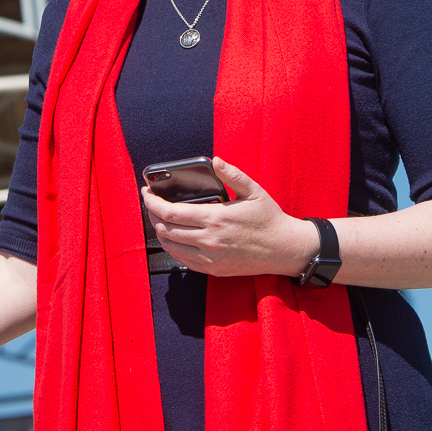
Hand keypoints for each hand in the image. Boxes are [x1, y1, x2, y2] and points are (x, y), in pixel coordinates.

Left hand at [140, 157, 318, 277]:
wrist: (284, 249)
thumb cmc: (269, 218)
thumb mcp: (254, 191)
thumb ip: (232, 175)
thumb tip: (215, 160)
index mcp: (215, 219)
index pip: (170, 213)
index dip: (152, 203)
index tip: (146, 193)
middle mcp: (209, 241)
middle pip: (165, 230)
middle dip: (152, 215)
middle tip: (151, 204)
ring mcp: (210, 258)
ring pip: (171, 247)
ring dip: (160, 232)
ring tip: (159, 219)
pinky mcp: (214, 270)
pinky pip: (183, 261)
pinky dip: (172, 247)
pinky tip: (173, 237)